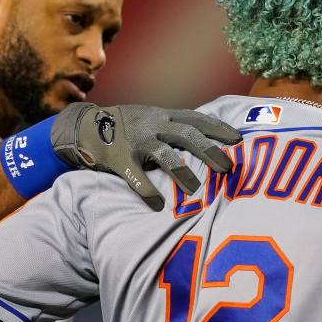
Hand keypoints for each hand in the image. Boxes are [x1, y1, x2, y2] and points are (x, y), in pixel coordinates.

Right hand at [52, 103, 241, 209]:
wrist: (82, 125)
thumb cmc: (125, 126)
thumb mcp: (151, 118)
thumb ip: (174, 127)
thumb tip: (207, 142)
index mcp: (163, 116)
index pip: (197, 119)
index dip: (218, 128)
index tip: (239, 140)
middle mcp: (152, 125)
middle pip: (187, 134)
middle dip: (209, 150)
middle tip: (227, 168)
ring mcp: (135, 140)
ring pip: (164, 154)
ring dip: (181, 172)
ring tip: (195, 190)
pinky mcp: (118, 157)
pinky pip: (134, 176)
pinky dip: (147, 190)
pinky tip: (157, 205)